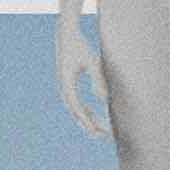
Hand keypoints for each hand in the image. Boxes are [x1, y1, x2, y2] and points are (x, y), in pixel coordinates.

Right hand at [57, 16, 108, 137]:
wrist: (66, 34)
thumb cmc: (80, 46)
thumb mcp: (92, 61)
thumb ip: (98, 79)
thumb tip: (104, 98)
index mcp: (68, 84)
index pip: (78, 109)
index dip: (88, 122)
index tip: (97, 133)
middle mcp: (64, 88)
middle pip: (77, 113)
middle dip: (90, 125)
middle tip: (104, 135)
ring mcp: (65, 87)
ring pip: (76, 110)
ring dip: (88, 119)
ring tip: (101, 129)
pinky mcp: (68, 85)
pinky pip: (77, 103)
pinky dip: (86, 111)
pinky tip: (94, 115)